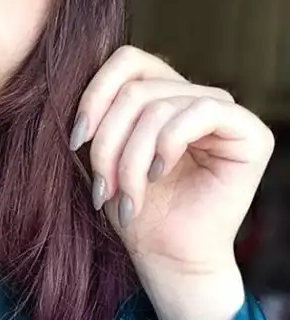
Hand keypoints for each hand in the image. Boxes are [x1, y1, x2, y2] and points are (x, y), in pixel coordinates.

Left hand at [70, 46, 274, 319]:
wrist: (164, 257)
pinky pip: (200, 112)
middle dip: (109, 143)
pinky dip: (168, 146)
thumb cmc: (132, 209)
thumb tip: (69, 78)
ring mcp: (224, 111)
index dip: (95, 95)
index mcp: (162, 93)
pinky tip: (158, 176)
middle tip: (101, 188)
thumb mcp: (102, 153)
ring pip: (159, 107)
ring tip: (125, 198)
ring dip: (130, 160)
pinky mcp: (250, 132)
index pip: (127, 61)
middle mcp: (194, 96)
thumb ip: (98, 113)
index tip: (75, 141)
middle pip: (136, 89)